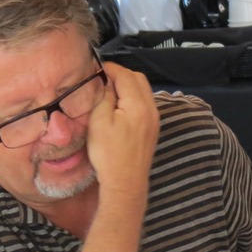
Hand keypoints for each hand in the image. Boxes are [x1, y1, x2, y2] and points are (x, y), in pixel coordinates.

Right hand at [88, 64, 158, 191]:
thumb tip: (106, 82)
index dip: (111, 68)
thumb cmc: (109, 154)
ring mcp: (155, 119)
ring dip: (127, 86)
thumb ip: (104, 97)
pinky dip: (133, 98)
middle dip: (121, 75)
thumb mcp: (99, 122)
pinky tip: (119, 106)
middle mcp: (152, 109)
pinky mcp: (153, 128)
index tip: (96, 68)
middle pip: (138, 79)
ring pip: (143, 91)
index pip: (126, 75)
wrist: (126, 183)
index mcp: (138, 106)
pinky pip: (145, 103)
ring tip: (109, 92)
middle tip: (102, 79)